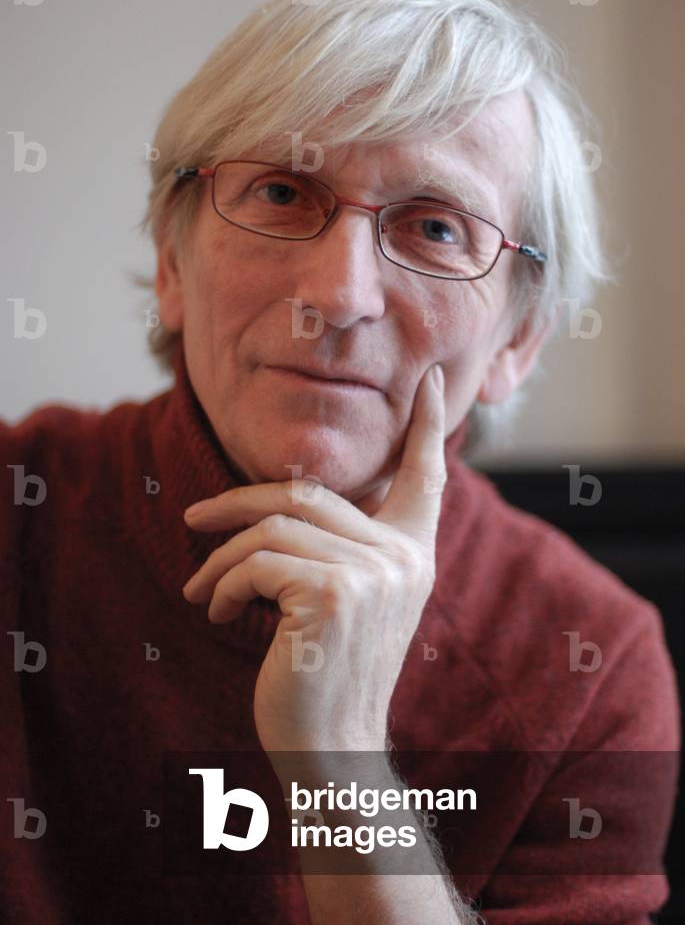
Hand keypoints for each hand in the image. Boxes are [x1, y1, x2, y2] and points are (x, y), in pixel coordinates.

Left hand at [182, 363, 446, 753]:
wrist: (332, 749)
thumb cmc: (327, 674)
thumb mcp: (347, 601)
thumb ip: (341, 548)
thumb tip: (285, 501)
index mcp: (412, 553)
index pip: (425, 476)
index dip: (430, 424)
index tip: (433, 378)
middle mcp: (404, 556)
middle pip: (304, 495)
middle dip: (238, 504)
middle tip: (193, 517)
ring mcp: (373, 573)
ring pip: (272, 529)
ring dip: (222, 561)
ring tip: (204, 594)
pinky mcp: (333, 595)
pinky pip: (256, 564)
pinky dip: (223, 587)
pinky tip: (220, 615)